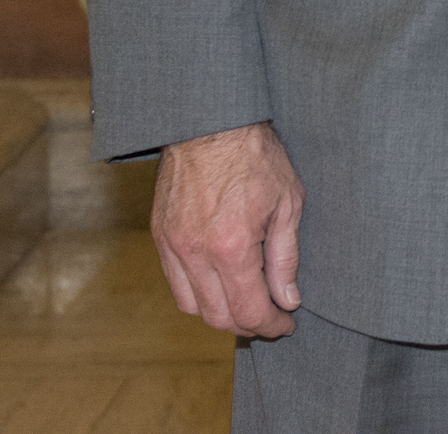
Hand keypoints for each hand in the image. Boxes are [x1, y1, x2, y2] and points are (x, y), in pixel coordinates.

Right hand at [151, 121, 305, 338]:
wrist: (211, 121)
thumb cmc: (255, 155)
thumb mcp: (288, 202)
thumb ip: (286, 257)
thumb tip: (288, 299)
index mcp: (231, 246)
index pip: (249, 309)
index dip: (271, 325)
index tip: (286, 324)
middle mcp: (195, 252)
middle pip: (218, 316)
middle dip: (248, 325)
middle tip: (271, 318)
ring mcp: (172, 245)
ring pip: (192, 305)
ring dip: (220, 313)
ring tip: (246, 303)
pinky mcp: (160, 235)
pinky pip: (175, 282)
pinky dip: (197, 293)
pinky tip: (220, 282)